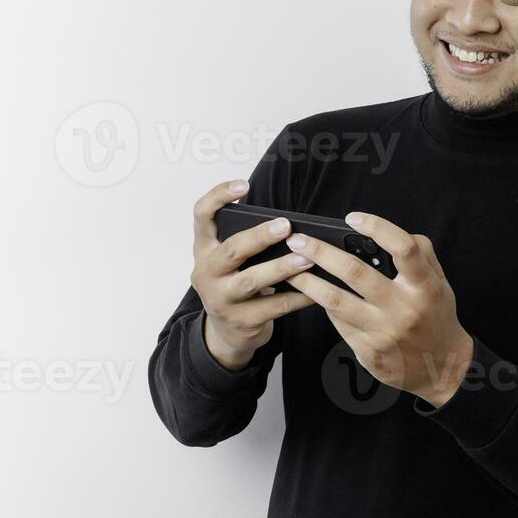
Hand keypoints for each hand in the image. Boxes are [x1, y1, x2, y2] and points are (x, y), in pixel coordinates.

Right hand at [190, 179, 316, 370]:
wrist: (226, 333)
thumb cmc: (234, 284)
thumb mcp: (228, 261)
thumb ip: (246, 242)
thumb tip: (289, 226)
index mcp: (203, 250)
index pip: (201, 215)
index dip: (219, 196)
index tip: (244, 185)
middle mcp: (206, 273)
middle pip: (231, 249)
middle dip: (259, 236)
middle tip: (286, 226)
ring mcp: (221, 300)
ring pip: (251, 281)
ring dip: (281, 267)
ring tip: (307, 259)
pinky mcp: (241, 321)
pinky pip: (274, 306)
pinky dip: (298, 296)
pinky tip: (316, 289)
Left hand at [283, 211, 473, 406]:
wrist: (443, 367)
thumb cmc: (437, 316)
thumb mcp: (440, 282)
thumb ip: (421, 254)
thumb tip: (385, 233)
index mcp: (424, 287)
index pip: (403, 248)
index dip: (377, 228)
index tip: (352, 218)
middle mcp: (403, 309)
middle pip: (355, 273)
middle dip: (320, 252)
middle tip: (297, 240)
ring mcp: (384, 333)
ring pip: (335, 302)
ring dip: (308, 282)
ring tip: (290, 269)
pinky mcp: (369, 352)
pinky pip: (339, 323)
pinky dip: (324, 306)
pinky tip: (313, 294)